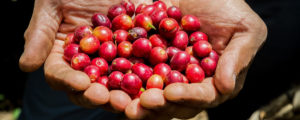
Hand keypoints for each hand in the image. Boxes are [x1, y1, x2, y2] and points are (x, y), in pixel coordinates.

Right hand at [20, 0, 151, 112]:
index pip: (62, 74)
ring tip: (135, 98)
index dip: (70, 82)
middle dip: (101, 95)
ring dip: (128, 92)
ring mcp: (115, 58)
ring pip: (120, 81)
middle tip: (111, 100)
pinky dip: (151, 72)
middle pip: (92, 86)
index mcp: (66, 54)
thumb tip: (26, 66)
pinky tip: (158, 80)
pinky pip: (146, 63)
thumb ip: (39, 34)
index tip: (82, 84)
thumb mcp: (51, 4)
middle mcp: (90, 61)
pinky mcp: (138, 50)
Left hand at [124, 0, 266, 118]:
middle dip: (157, 105)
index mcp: (212, 80)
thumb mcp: (244, 29)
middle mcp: (186, 82)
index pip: (202, 95)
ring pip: (149, 92)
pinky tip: (107, 82)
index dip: (188, 96)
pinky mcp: (143, 60)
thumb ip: (239, 58)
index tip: (171, 93)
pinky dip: (119, 77)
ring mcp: (163, 72)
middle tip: (141, 105)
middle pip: (172, 102)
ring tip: (120, 102)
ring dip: (134, 99)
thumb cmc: (228, 6)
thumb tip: (227, 87)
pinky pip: (130, 71)